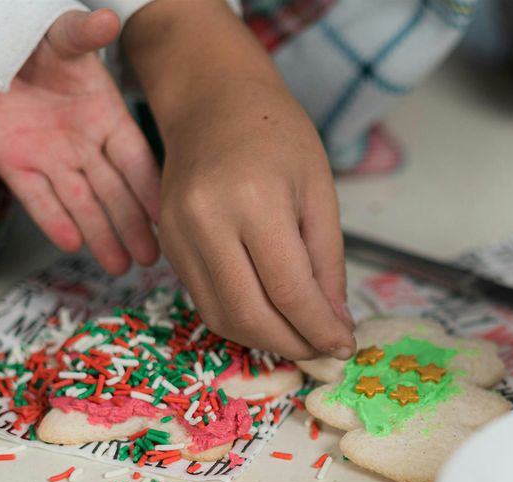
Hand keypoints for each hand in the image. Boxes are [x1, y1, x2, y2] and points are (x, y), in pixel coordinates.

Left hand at [0, 9, 160, 273]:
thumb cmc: (35, 43)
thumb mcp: (62, 37)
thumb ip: (84, 35)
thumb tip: (108, 18)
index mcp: (107, 119)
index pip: (135, 159)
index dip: (149, 186)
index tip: (167, 213)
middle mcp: (85, 146)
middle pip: (114, 192)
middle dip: (133, 225)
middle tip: (152, 257)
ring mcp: (51, 159)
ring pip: (80, 204)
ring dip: (100, 234)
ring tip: (120, 265)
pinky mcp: (16, 166)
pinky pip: (37, 199)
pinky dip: (53, 220)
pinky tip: (72, 244)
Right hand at [123, 0, 353, 360]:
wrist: (213, 100)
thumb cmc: (277, 136)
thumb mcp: (320, 192)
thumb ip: (327, 263)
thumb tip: (334, 325)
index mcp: (253, 200)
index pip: (289, 290)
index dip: (320, 329)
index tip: (345, 346)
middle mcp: (205, 220)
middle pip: (250, 314)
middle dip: (293, 344)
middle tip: (324, 349)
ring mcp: (178, 235)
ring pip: (222, 316)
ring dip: (266, 340)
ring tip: (301, 336)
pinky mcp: (167, 245)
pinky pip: (206, 300)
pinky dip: (242, 319)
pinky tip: (271, 315)